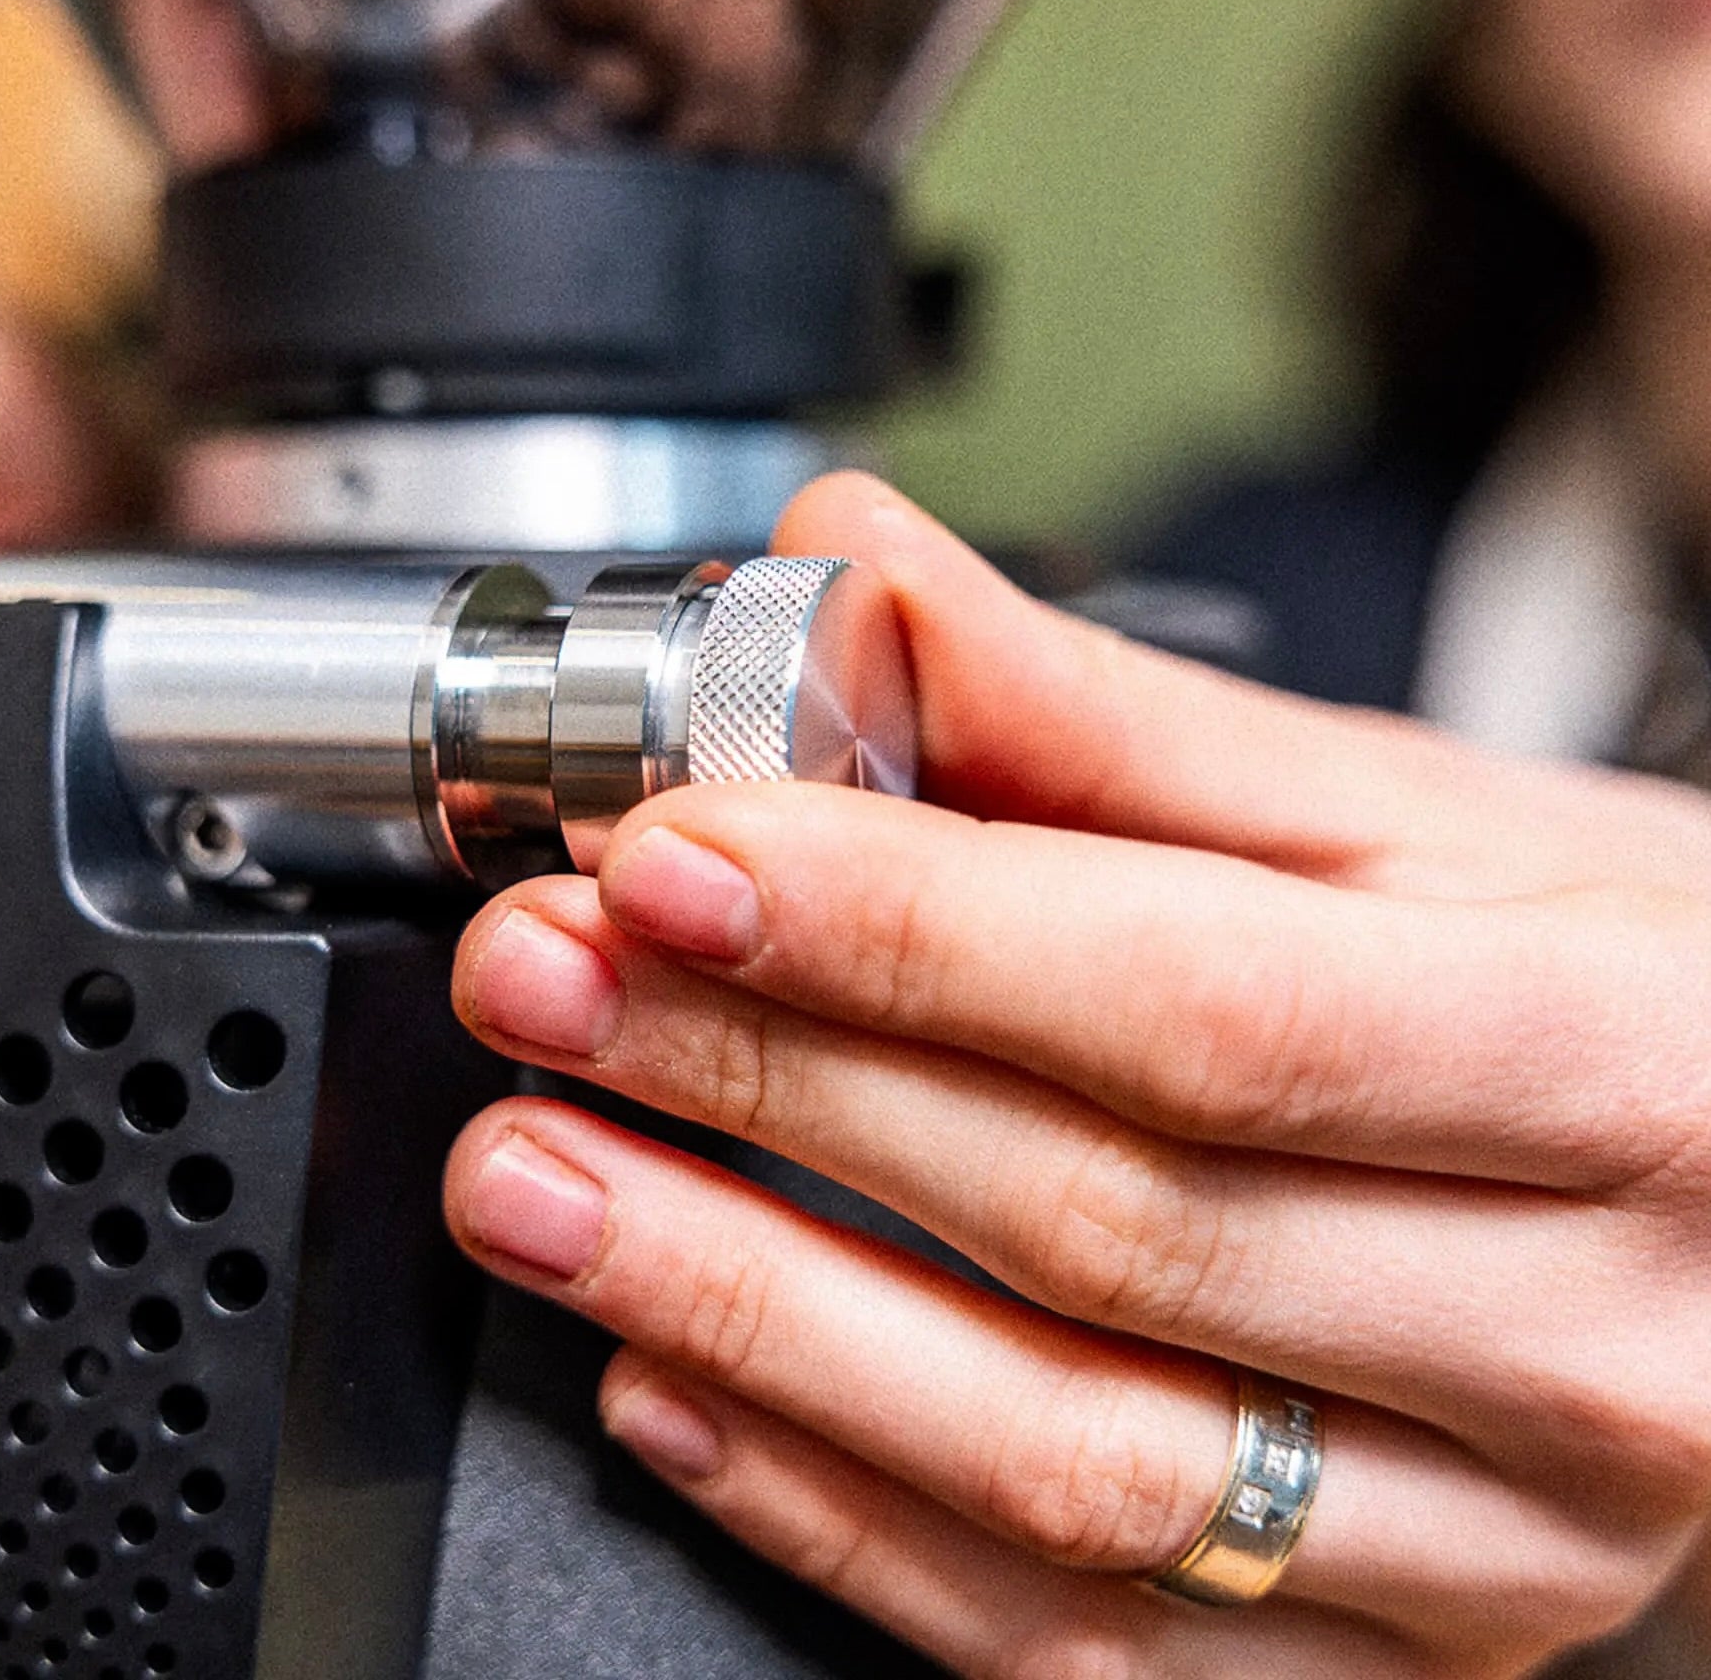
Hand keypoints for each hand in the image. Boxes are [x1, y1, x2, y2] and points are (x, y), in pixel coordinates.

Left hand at [442, 472, 1710, 1677]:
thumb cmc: (1627, 981)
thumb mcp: (1421, 816)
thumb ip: (1110, 718)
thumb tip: (853, 575)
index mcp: (1620, 1068)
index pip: (1202, 1007)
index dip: (906, 935)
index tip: (671, 854)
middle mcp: (1585, 1344)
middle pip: (1099, 1226)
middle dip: (770, 1095)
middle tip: (548, 987)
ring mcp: (1492, 1548)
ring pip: (1064, 1467)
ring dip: (753, 1321)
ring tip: (545, 1186)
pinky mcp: (1385, 1661)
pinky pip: (1078, 1643)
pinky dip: (840, 1518)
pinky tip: (677, 1387)